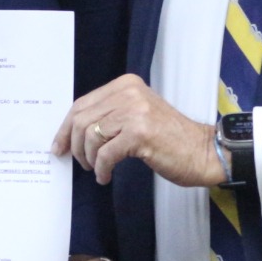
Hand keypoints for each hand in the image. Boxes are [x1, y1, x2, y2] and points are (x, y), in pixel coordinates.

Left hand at [52, 73, 226, 187]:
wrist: (202, 151)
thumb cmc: (169, 138)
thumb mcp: (137, 115)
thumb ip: (110, 115)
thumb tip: (72, 132)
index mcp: (125, 85)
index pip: (82, 103)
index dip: (65, 128)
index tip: (59, 146)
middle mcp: (129, 92)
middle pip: (82, 119)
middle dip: (73, 145)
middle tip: (78, 162)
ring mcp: (135, 111)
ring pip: (90, 136)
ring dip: (88, 158)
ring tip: (97, 169)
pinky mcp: (140, 133)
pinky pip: (105, 153)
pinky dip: (101, 169)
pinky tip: (106, 176)